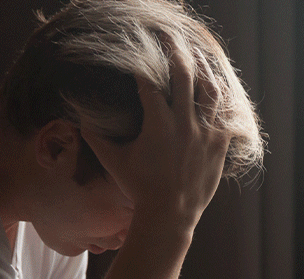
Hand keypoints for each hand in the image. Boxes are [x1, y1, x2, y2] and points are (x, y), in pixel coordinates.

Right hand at [81, 42, 228, 232]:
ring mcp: (205, 133)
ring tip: (196, 57)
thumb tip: (77, 119)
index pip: (150, 81)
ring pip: (210, 90)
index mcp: (158, 124)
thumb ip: (96, 136)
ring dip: (203, 70)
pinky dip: (221, 98)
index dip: (143, 65)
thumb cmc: (139, 187)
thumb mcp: (114, 160)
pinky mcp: (219, 144)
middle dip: (176, 52)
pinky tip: (215, 88)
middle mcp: (184, 124)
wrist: (170, 214)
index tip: (139, 57)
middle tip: (170, 40)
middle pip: (184, 75)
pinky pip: (225, 113)